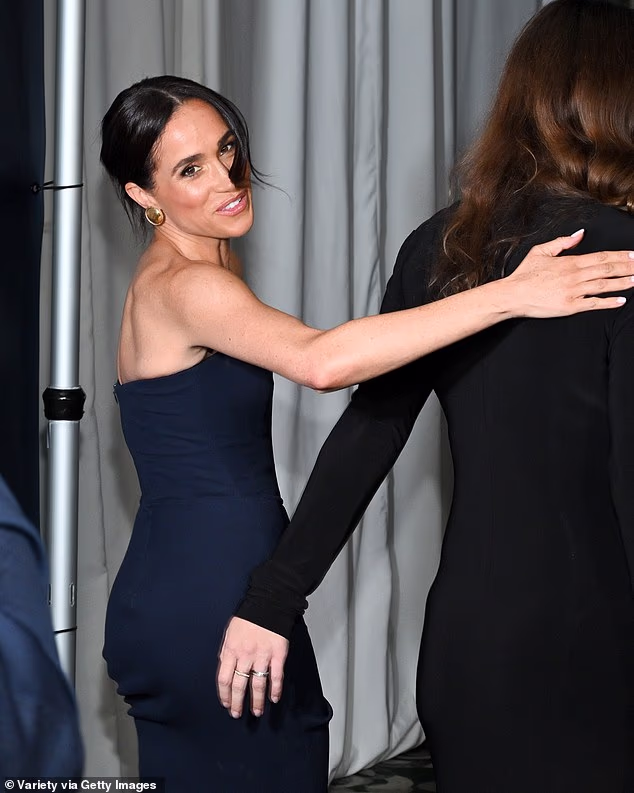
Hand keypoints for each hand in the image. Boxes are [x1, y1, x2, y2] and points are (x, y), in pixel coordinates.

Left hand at [217, 617, 288, 717]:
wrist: (269, 603)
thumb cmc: (248, 617)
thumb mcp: (230, 632)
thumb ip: (226, 650)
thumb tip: (224, 666)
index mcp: (231, 650)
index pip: (224, 678)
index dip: (224, 694)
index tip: (226, 703)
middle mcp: (245, 655)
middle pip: (239, 685)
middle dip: (237, 702)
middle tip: (237, 713)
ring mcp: (262, 656)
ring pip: (257, 684)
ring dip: (256, 701)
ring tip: (256, 711)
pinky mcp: (277, 654)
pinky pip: (276, 676)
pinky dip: (275, 689)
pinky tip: (273, 698)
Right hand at [503, 230, 633, 317]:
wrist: (512, 295)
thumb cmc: (524, 275)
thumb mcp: (540, 251)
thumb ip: (562, 242)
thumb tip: (580, 234)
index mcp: (570, 262)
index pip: (602, 256)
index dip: (620, 256)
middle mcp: (575, 276)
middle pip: (607, 269)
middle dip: (627, 267)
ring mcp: (574, 292)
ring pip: (604, 285)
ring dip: (623, 283)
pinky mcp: (570, 306)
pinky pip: (594, 304)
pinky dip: (609, 302)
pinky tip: (621, 301)